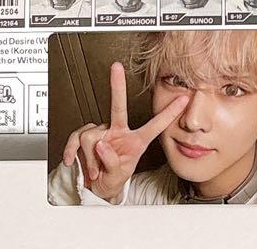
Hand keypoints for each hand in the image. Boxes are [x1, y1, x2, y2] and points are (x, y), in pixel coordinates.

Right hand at [62, 61, 188, 201]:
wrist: (96, 188)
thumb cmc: (112, 180)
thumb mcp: (118, 176)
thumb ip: (112, 162)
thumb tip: (102, 144)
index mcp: (136, 141)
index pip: (154, 125)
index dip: (169, 113)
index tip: (184, 100)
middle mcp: (119, 132)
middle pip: (118, 107)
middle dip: (117, 85)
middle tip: (116, 67)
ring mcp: (102, 132)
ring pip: (92, 138)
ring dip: (91, 160)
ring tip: (95, 171)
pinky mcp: (84, 136)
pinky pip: (75, 139)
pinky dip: (72, 153)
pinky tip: (73, 160)